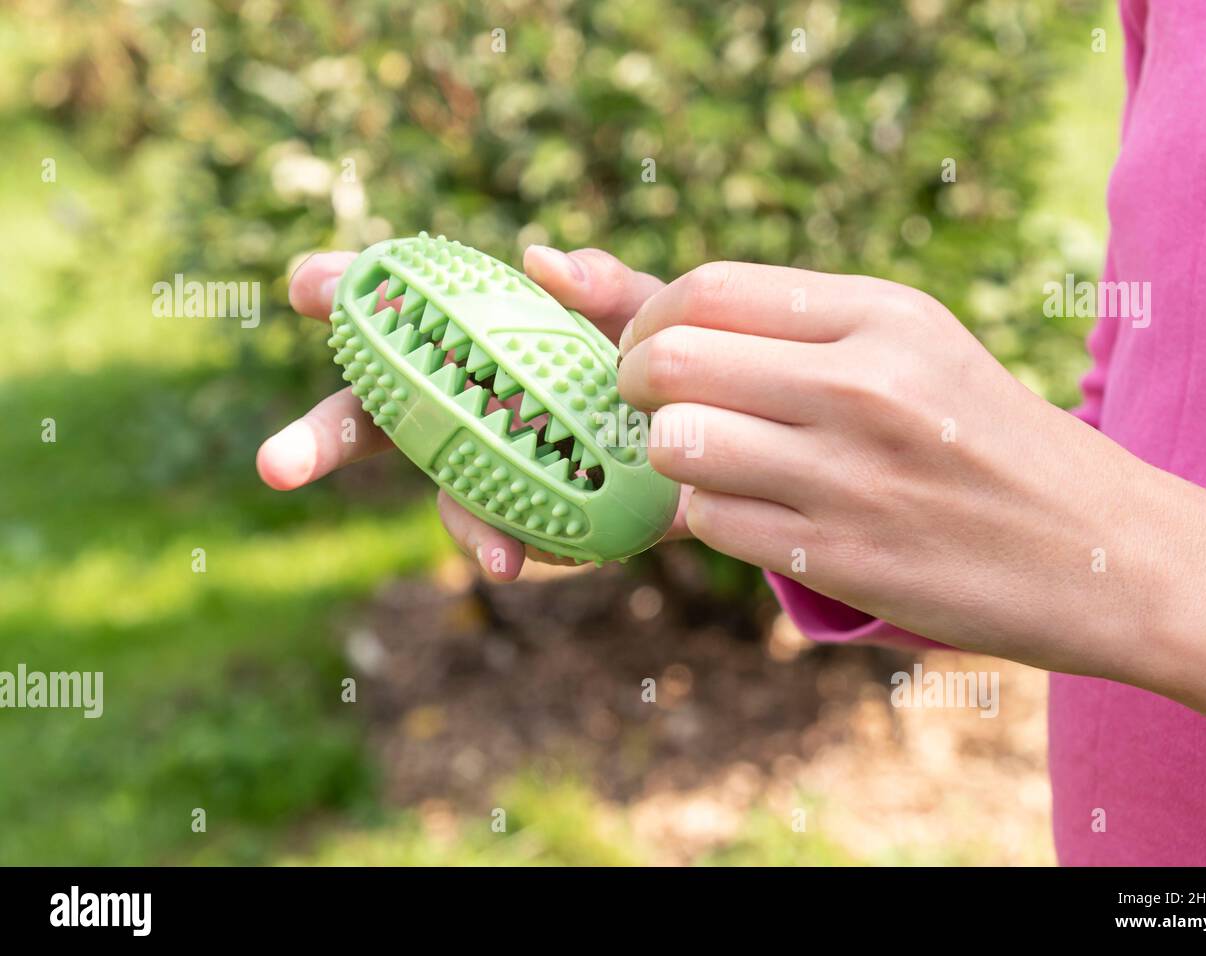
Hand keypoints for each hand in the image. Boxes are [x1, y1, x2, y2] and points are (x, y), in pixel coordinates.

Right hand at [257, 244, 690, 579]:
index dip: (346, 295)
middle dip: (320, 442)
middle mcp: (467, 408)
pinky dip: (532, 547)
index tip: (304, 284)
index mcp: (478, 342)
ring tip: (499, 557)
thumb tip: (537, 261)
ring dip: (462, 528)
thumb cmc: (663, 359)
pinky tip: (566, 551)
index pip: (398, 313)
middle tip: (274, 467)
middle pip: (375, 424)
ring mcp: (493, 468)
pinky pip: (515, 536)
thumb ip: (602, 281)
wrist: (721, 434)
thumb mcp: (646, 310)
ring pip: (449, 499)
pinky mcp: (531, 518)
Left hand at [616, 262, 1183, 674]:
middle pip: (671, 359)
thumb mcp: (916, 349)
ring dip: (673, 460)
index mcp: (883, 312)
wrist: (1108, 549)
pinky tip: (760, 518)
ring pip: (677, 444)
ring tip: (714, 466)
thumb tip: (656, 317)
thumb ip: (799, 328)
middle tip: (655, 410)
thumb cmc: (991, 441)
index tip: (648, 350)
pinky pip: (713, 522)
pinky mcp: (846, 557)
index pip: (706, 286)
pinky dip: (715, 519)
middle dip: (635, 387)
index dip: (647, 320)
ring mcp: (853, 473)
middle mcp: (865, 381)